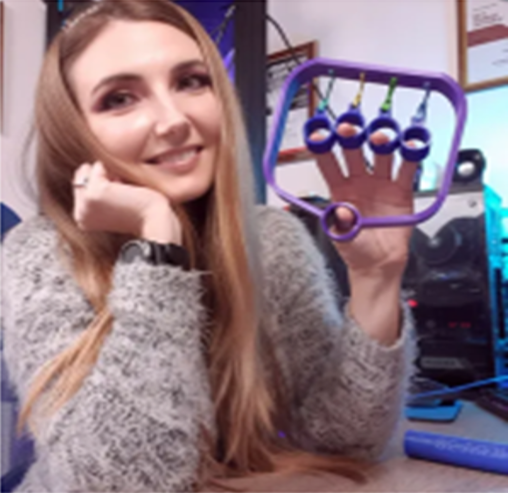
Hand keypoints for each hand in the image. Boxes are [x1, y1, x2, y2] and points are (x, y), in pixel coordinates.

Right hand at [72, 161, 181, 243]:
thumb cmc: (140, 213)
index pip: (81, 188)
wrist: (153, 222)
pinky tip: (124, 184)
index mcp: (83, 219)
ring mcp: (85, 204)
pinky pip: (96, 168)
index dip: (99, 183)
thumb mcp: (115, 205)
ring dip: (107, 173)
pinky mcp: (95, 193)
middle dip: (100, 177)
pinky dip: (112, 170)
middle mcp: (80, 214)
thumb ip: (100, 193)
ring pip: (87, 172)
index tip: (118, 194)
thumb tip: (93, 167)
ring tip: (123, 189)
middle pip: (81, 179)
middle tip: (121, 192)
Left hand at [314, 123, 417, 278]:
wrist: (379, 263)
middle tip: (349, 127)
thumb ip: (342, 225)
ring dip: (380, 142)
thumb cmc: (356, 250)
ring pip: (380, 154)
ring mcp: (380, 183)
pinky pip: (407, 169)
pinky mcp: (401, 189)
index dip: (322, 149)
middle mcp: (358, 181)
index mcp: (339, 190)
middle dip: (351, 136)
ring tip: (380, 137)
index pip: (328, 164)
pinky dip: (411, 156)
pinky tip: (411, 146)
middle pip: (354, 151)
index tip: (318, 135)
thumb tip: (341, 211)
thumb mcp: (343, 239)